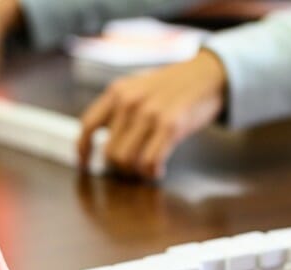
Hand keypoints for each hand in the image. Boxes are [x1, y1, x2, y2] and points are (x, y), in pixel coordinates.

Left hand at [79, 49, 227, 179]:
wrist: (207, 75)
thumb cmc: (174, 86)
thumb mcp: (138, 87)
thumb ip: (119, 108)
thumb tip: (104, 139)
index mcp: (117, 91)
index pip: (88, 125)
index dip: (84, 150)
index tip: (85, 164)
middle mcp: (129, 102)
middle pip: (109, 152)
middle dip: (120, 167)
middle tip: (133, 169)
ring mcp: (149, 114)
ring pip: (127, 161)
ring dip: (137, 172)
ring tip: (147, 169)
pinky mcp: (170, 126)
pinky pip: (151, 162)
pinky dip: (152, 173)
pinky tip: (158, 170)